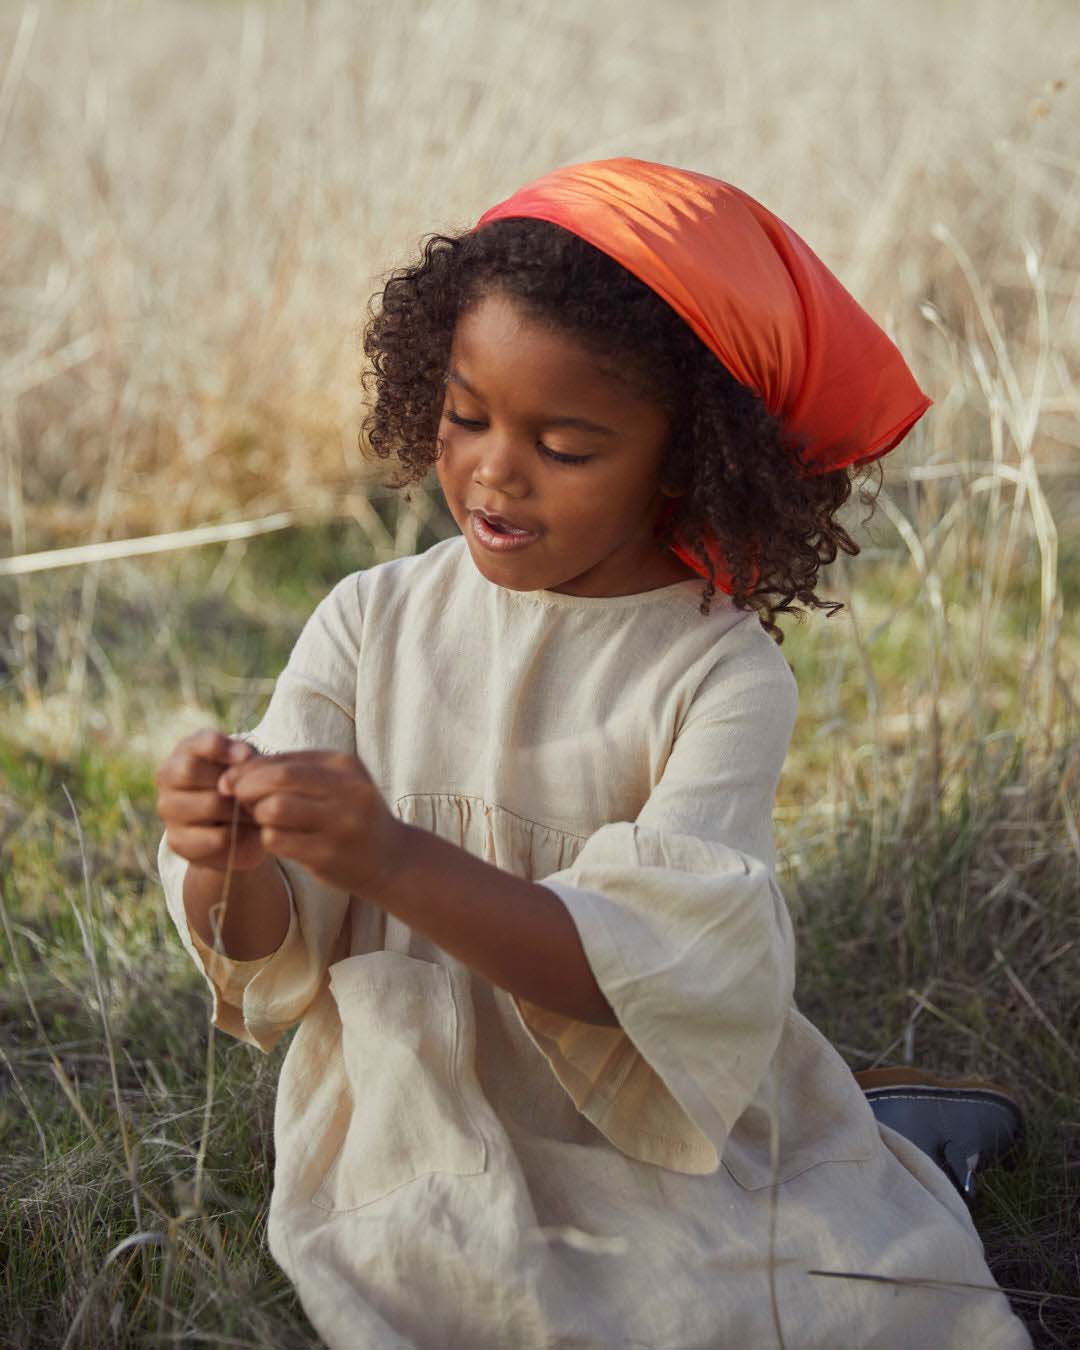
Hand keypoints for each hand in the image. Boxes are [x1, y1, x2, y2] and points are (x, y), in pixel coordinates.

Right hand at [155, 729, 266, 871]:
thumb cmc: (240, 786)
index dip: (223, 747)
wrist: (236, 829)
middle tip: (258, 792)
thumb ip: (244, 755)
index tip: (247, 757)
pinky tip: (247, 831)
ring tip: (257, 812)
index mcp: (186, 750)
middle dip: (231, 782)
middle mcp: (168, 776)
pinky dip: (237, 835)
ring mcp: (168, 809)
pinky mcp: (177, 840)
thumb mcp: (245, 765)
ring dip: (240, 810)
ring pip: (210, 804)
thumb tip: (244, 756)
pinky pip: (215, 837)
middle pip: (193, 770)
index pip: (199, 741)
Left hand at [216, 750, 406, 896]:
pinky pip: (278, 840)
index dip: (248, 770)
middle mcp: (348, 790)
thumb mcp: (334, 782)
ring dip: (257, 815)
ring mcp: (341, 824)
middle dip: (248, 788)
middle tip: (239, 799)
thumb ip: (292, 771)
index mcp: (345, 765)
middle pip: (279, 779)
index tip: (231, 781)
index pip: (284, 760)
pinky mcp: (329, 854)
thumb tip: (236, 772)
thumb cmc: (350, 815)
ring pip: (274, 809)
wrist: (390, 858)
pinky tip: (277, 839)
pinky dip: (268, 838)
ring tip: (262, 820)